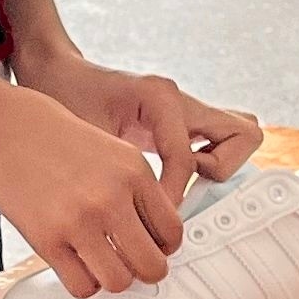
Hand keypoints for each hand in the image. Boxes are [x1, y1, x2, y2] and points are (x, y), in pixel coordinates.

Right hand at [0, 79, 180, 298]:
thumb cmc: (44, 131)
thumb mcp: (107, 146)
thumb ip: (133, 184)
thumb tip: (149, 228)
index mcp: (133, 170)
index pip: (172, 232)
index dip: (162, 246)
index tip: (149, 246)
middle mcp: (112, 196)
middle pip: (153, 265)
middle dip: (143, 271)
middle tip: (129, 264)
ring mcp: (80, 220)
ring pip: (119, 282)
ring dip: (111, 279)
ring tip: (99, 265)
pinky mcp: (47, 239)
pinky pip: (82, 286)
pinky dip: (81, 284)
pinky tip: (74, 266)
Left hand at [17, 46, 260, 208]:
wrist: (55, 74)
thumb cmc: (63, 97)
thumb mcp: (84, 137)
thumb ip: (111, 173)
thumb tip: (131, 224)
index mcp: (160, 97)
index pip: (188, 159)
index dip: (172, 196)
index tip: (149, 219)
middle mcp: (182, 100)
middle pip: (243, 135)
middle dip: (222, 172)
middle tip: (187, 192)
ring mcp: (188, 109)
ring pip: (240, 136)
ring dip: (221, 168)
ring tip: (182, 188)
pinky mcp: (184, 122)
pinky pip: (218, 144)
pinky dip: (208, 167)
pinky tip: (172, 185)